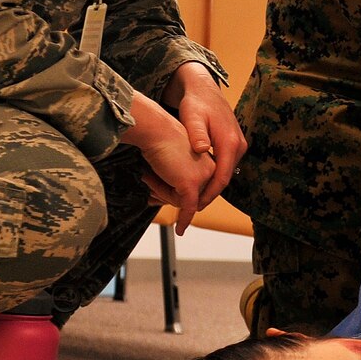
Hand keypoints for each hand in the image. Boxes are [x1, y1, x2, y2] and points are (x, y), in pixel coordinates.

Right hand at [119, 92, 213, 225]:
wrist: (156, 129)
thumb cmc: (160, 140)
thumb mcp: (174, 159)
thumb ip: (177, 176)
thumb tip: (167, 196)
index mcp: (209, 161)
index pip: (197, 187)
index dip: (176, 192)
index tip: (161, 196)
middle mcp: (211, 170)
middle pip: (191, 196)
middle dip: (167, 194)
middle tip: (150, 187)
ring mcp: (203, 177)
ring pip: (184, 201)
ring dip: (162, 193)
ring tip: (149, 178)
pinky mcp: (192, 184)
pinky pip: (187, 207)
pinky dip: (184, 219)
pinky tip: (180, 230)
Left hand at [166, 63, 247, 228]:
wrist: (204, 89)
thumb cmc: (196, 104)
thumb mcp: (192, 117)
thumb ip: (197, 134)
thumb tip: (203, 150)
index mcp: (230, 142)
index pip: (222, 177)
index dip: (209, 194)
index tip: (195, 207)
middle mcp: (239, 145)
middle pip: (225, 178)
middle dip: (210, 193)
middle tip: (192, 207)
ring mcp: (238, 144)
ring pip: (225, 172)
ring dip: (212, 185)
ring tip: (194, 197)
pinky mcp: (234, 143)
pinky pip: (225, 165)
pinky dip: (214, 175)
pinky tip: (200, 180)